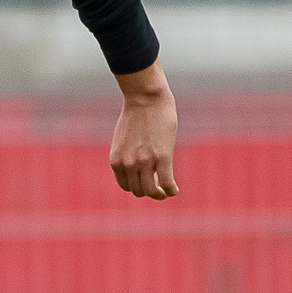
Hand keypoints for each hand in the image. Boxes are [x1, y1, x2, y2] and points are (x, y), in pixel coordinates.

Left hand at [109, 60, 179, 199]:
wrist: (145, 98)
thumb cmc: (136, 115)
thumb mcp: (124, 139)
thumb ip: (127, 154)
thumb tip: (137, 167)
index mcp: (116, 161)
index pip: (126, 186)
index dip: (138, 187)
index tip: (147, 183)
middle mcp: (128, 164)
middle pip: (139, 191)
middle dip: (150, 191)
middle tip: (160, 187)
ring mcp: (144, 162)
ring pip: (152, 191)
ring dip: (161, 194)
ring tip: (167, 191)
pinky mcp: (161, 157)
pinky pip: (167, 183)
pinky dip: (171, 190)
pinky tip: (175, 189)